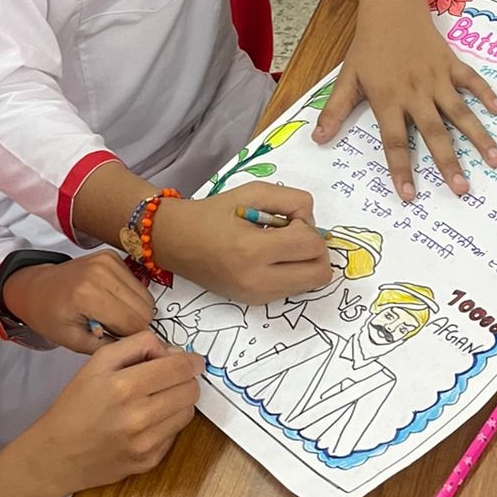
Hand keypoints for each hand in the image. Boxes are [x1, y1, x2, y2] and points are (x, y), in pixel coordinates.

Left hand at [2, 249, 155, 351]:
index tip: (115, 340)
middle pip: (145, 309)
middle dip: (134, 325)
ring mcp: (109, 260)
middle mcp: (102, 271)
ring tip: (109, 315)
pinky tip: (110, 301)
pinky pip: (138, 285)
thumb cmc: (50, 316)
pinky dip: (129, 297)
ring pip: (146, 297)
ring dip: (133, 311)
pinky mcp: (112, 256)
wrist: (36, 288)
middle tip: (111, 329)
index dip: (129, 338)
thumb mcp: (74, 341)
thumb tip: (138, 344)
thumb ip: (108, 345)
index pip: (135, 323)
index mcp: (88, 294)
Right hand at [24, 330, 202, 494]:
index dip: (191, 361)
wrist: (58, 454)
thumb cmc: (76, 404)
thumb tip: (170, 351)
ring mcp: (146, 443)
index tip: (192, 360)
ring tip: (158, 397)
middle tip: (172, 377)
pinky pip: (175, 434)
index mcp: (124, 386)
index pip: (179, 368)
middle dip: (186, 379)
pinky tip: (147, 420)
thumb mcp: (97, 362)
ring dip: (179, 401)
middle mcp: (139, 417)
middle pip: (190, 390)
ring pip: (187, 413)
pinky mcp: (150, 462)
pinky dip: (167, 423)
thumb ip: (136, 345)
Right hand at [150, 182, 329, 303]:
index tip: (288, 220)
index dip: (308, 227)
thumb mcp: (252, 193)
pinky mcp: (255, 303)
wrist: (176, 241)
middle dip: (315, 250)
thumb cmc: (213, 213)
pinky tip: (269, 260)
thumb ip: (291, 201)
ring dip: (304, 263)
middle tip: (292, 236)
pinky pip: (293, 289)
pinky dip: (292, 273)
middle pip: (320, 274)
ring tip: (278, 248)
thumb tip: (312, 224)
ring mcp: (257, 297)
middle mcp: (257, 281)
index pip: (311, 246)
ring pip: (311, 284)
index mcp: (253, 250)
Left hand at [312, 1, 496, 200]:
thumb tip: (318, 140)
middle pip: (434, 133)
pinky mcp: (451, 64)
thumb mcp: (347, 78)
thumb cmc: (367, 48)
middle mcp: (415, 93)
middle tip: (462, 189)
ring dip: (479, 137)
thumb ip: (335, 111)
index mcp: (388, 100)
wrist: (390, 9)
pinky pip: (472, 81)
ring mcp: (437, 79)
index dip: (401, 169)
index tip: (409, 195)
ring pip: (461, 112)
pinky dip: (487, 95)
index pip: (395, 141)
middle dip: (448, 162)